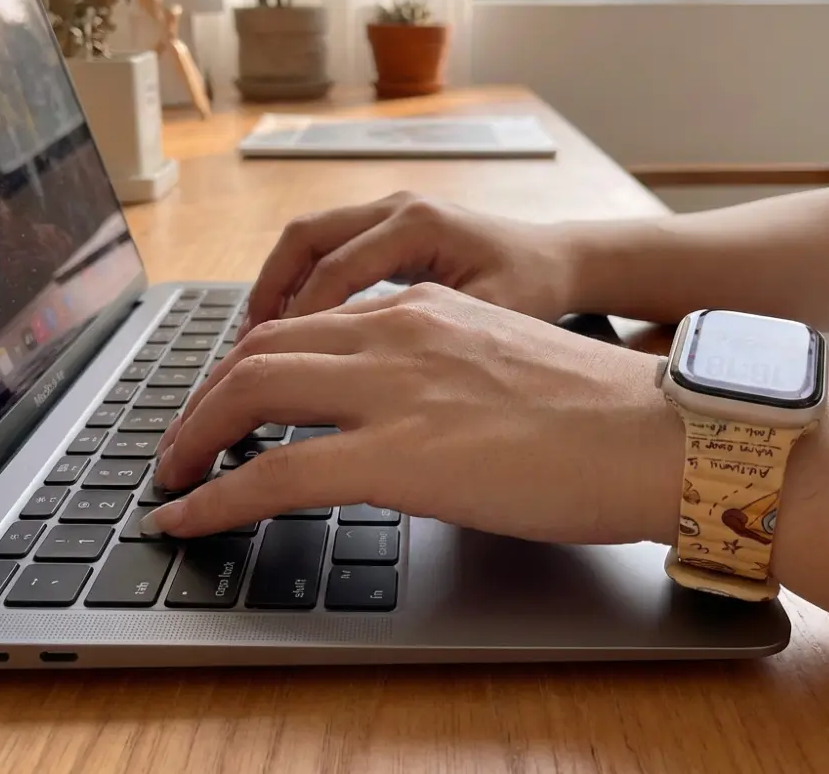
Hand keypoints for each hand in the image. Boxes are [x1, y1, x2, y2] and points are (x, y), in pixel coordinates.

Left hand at [145, 285, 680, 543]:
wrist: (654, 434)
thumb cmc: (595, 410)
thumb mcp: (496, 362)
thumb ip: (436, 374)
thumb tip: (399, 418)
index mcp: (422, 310)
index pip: (307, 324)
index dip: (250, 363)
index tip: (229, 399)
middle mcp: (396, 332)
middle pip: (262, 349)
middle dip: (206, 396)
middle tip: (184, 438)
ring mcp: (394, 388)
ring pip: (253, 391)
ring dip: (197, 434)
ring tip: (175, 474)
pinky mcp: (397, 454)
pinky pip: (275, 472)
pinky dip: (217, 497)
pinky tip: (191, 518)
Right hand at [237, 192, 577, 337]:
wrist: (560, 259)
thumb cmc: (534, 289)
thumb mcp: (491, 316)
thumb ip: (430, 338)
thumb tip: (361, 377)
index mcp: (418, 225)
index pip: (335, 270)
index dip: (298, 320)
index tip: (270, 368)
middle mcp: (397, 208)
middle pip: (305, 237)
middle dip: (269, 291)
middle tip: (243, 349)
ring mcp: (391, 212)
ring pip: (309, 238)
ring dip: (278, 284)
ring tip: (255, 341)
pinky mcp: (390, 228)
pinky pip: (330, 248)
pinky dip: (303, 282)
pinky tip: (295, 328)